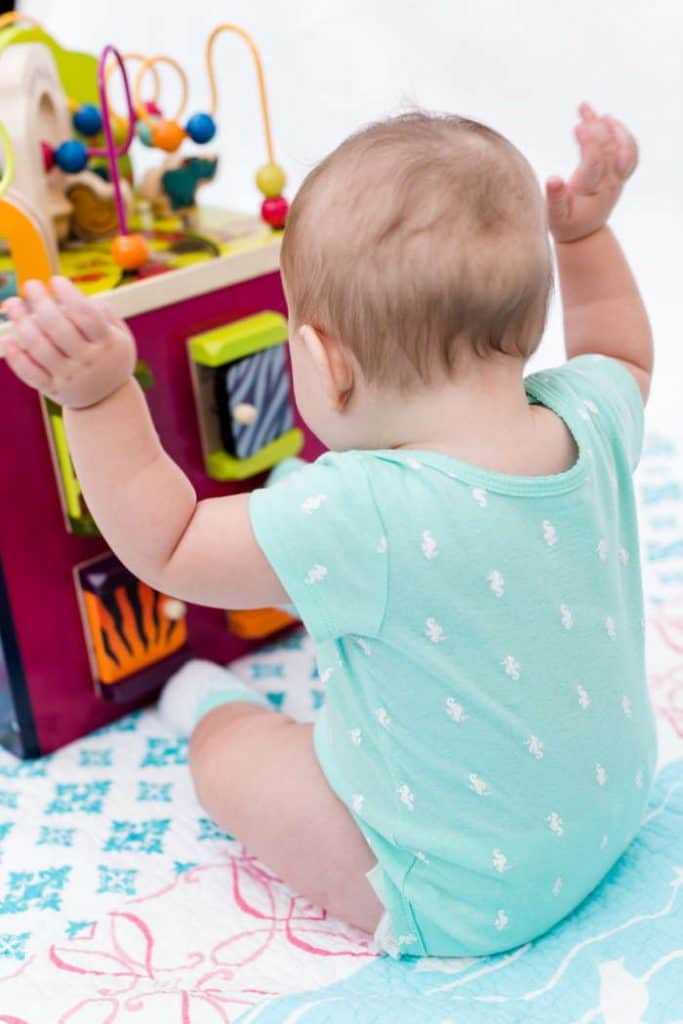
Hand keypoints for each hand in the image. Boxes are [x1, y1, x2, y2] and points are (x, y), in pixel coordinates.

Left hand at [3, 277, 135, 408]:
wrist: (109, 401)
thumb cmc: (109, 356)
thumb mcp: (119, 335)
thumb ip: (102, 312)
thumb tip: (73, 295)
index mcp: (108, 343)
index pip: (87, 316)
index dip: (69, 294)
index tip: (55, 280)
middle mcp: (89, 361)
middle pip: (59, 328)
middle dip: (41, 302)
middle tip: (30, 284)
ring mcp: (70, 377)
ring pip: (40, 348)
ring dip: (22, 323)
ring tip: (12, 303)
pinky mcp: (53, 389)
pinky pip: (30, 373)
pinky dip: (16, 357)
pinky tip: (6, 339)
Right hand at [546, 103, 637, 243]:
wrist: (585, 236)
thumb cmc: (567, 225)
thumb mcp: (555, 216)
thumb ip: (554, 197)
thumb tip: (552, 178)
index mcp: (593, 190)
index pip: (596, 160)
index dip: (589, 142)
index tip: (578, 126)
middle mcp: (610, 182)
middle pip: (609, 148)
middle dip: (598, 126)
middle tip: (583, 107)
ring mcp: (617, 178)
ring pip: (623, 148)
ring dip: (612, 127)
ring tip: (597, 112)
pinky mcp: (619, 176)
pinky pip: (629, 152)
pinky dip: (623, 135)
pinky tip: (609, 123)